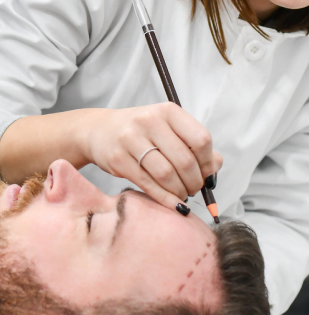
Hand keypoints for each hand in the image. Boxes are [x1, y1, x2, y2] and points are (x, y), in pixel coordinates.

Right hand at [83, 103, 222, 209]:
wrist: (99, 131)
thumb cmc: (139, 132)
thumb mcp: (166, 128)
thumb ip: (192, 144)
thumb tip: (215, 169)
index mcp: (168, 111)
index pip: (200, 140)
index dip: (208, 163)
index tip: (208, 176)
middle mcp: (150, 121)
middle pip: (185, 160)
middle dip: (194, 182)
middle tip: (194, 190)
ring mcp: (131, 140)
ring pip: (166, 174)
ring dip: (179, 191)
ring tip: (182, 195)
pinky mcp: (118, 160)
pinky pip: (148, 184)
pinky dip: (165, 198)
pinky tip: (173, 204)